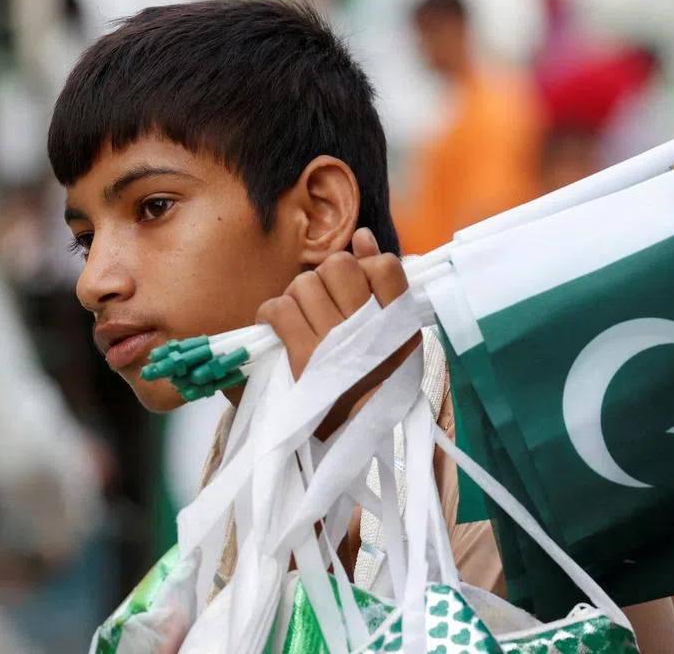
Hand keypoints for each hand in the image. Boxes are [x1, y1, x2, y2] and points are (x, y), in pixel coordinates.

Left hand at [256, 228, 421, 438]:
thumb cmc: (375, 380)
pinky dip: (273, 312)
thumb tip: (362, 236)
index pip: (384, 266)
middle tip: (323, 301)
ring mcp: (336, 342)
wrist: (353, 437)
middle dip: (325, 278)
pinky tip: (278, 325)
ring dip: (297, 296)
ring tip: (302, 317)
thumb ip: (383, 283)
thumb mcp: (394, 336)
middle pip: (339, 266)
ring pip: (305, 283)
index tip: (356, 286)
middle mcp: (371, 330)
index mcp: (400, 324)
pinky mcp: (303, 357)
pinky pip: (280, 308)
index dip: (364, 266)